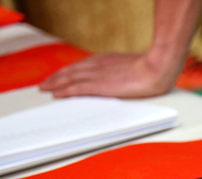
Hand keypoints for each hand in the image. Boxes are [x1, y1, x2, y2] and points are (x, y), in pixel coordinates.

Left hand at [40, 52, 180, 98]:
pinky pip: (75, 88)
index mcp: (105, 60)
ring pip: (68, 79)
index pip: (80, 66)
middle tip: (45, 84)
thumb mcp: (132, 66)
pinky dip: (64, 91)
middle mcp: (96, 65)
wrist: (156, 67)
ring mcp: (96, 75)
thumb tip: (123, 77)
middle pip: (69, 71)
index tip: (59, 76)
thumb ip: (122, 71)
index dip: (67, 72)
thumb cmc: (151, 68)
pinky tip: (56, 94)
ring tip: (45, 88)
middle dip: (56, 77)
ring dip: (55, 83)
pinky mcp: (99, 86)